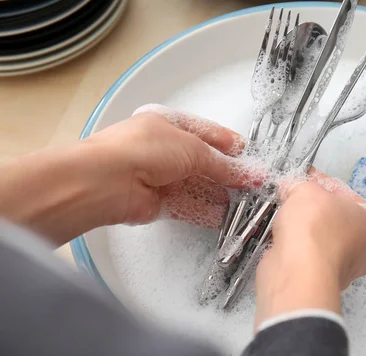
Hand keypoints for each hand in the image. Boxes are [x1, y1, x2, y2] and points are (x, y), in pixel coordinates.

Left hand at [0, 105, 253, 244]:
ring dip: (218, 195)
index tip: (249, 157)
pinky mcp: (156, 202)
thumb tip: (248, 173)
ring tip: (243, 203)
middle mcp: (162, 149)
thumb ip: (223, 165)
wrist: (108, 180)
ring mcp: (158, 176)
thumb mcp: (193, 148)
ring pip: (195, 186)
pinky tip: (222, 216)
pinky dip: (204, 212)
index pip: (205, 133)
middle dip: (227, 174)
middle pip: (202, 163)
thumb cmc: (144, 149)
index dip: (228, 145)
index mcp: (168, 124)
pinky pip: (186, 206)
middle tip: (252, 185)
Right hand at [254, 171, 365, 327]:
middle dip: (314, 207)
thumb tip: (291, 187)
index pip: (349, 195)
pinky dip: (296, 247)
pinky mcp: (320, 280)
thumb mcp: (307, 190)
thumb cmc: (316, 229)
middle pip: (336, 218)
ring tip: (284, 215)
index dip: (324, 183)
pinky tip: (283, 237)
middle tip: (294, 197)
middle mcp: (365, 249)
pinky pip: (308, 256)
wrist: (298, 273)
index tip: (306, 179)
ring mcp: (343, 269)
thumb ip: (301, 184)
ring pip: (321, 239)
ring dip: (303, 227)